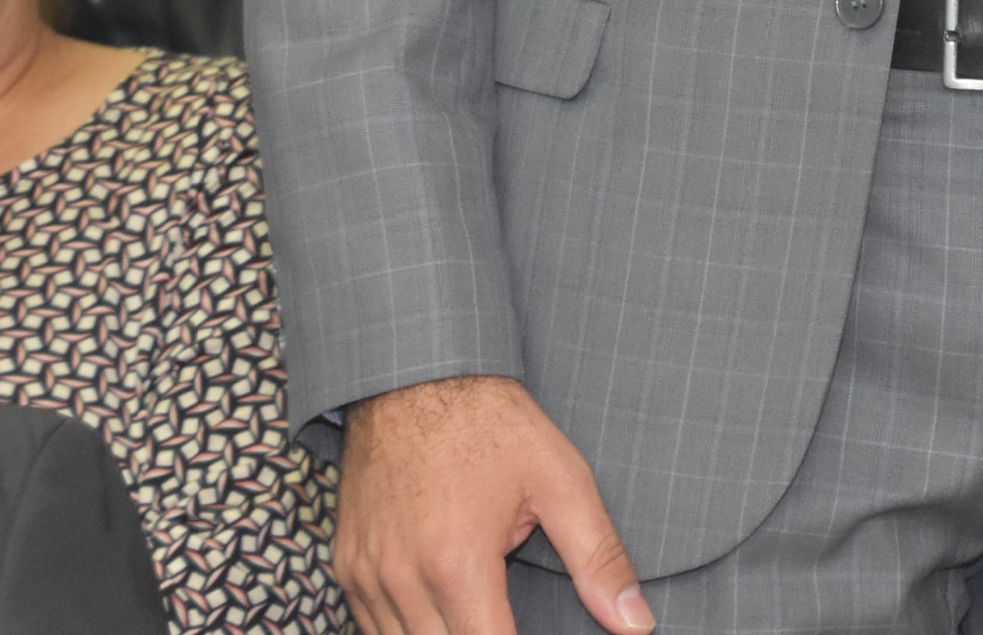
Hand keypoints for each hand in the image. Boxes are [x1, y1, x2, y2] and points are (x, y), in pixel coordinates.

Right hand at [334, 374, 650, 634]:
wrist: (415, 373)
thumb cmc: (490, 424)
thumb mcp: (560, 480)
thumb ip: (599, 559)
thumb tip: (635, 622)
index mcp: (457, 562)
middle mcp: (402, 578)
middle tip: (513, 619)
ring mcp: (367, 574)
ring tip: (483, 612)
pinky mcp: (347, 565)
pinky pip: (372, 626)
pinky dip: (407, 630)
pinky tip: (443, 611)